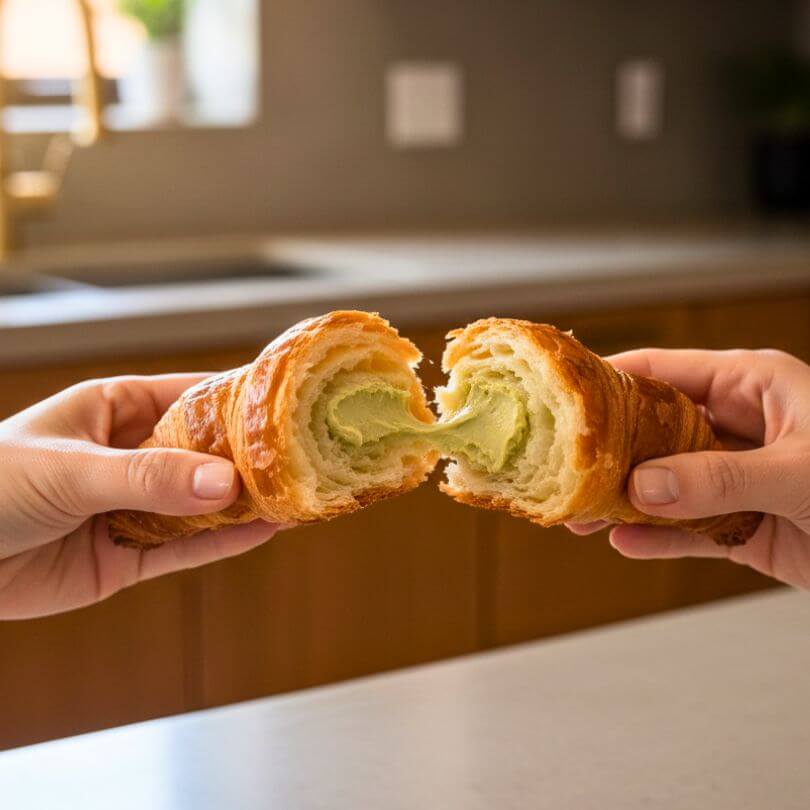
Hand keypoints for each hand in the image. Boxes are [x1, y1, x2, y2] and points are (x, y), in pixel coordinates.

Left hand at [0, 374, 286, 618]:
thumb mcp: (71, 470)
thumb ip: (147, 476)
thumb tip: (226, 482)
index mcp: (115, 411)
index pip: (192, 396)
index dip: (241, 398)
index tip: (289, 401)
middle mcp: (131, 456)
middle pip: (205, 453)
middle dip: (252, 457)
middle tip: (306, 456)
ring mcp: (131, 507)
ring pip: (202, 503)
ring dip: (247, 502)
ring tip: (298, 495)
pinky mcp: (126, 557)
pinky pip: (184, 547)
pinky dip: (224, 542)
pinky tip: (264, 531)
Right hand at [567, 349, 809, 588]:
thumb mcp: (801, 472)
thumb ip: (720, 478)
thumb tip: (643, 485)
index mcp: (753, 384)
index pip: (665, 371)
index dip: (610, 380)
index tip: (563, 397)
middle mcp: (740, 426)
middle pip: (654, 431)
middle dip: (608, 452)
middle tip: (561, 469)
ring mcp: (741, 478)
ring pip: (667, 484)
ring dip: (623, 500)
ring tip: (577, 515)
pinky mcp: (748, 526)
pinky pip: (692, 530)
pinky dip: (659, 538)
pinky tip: (625, 541)